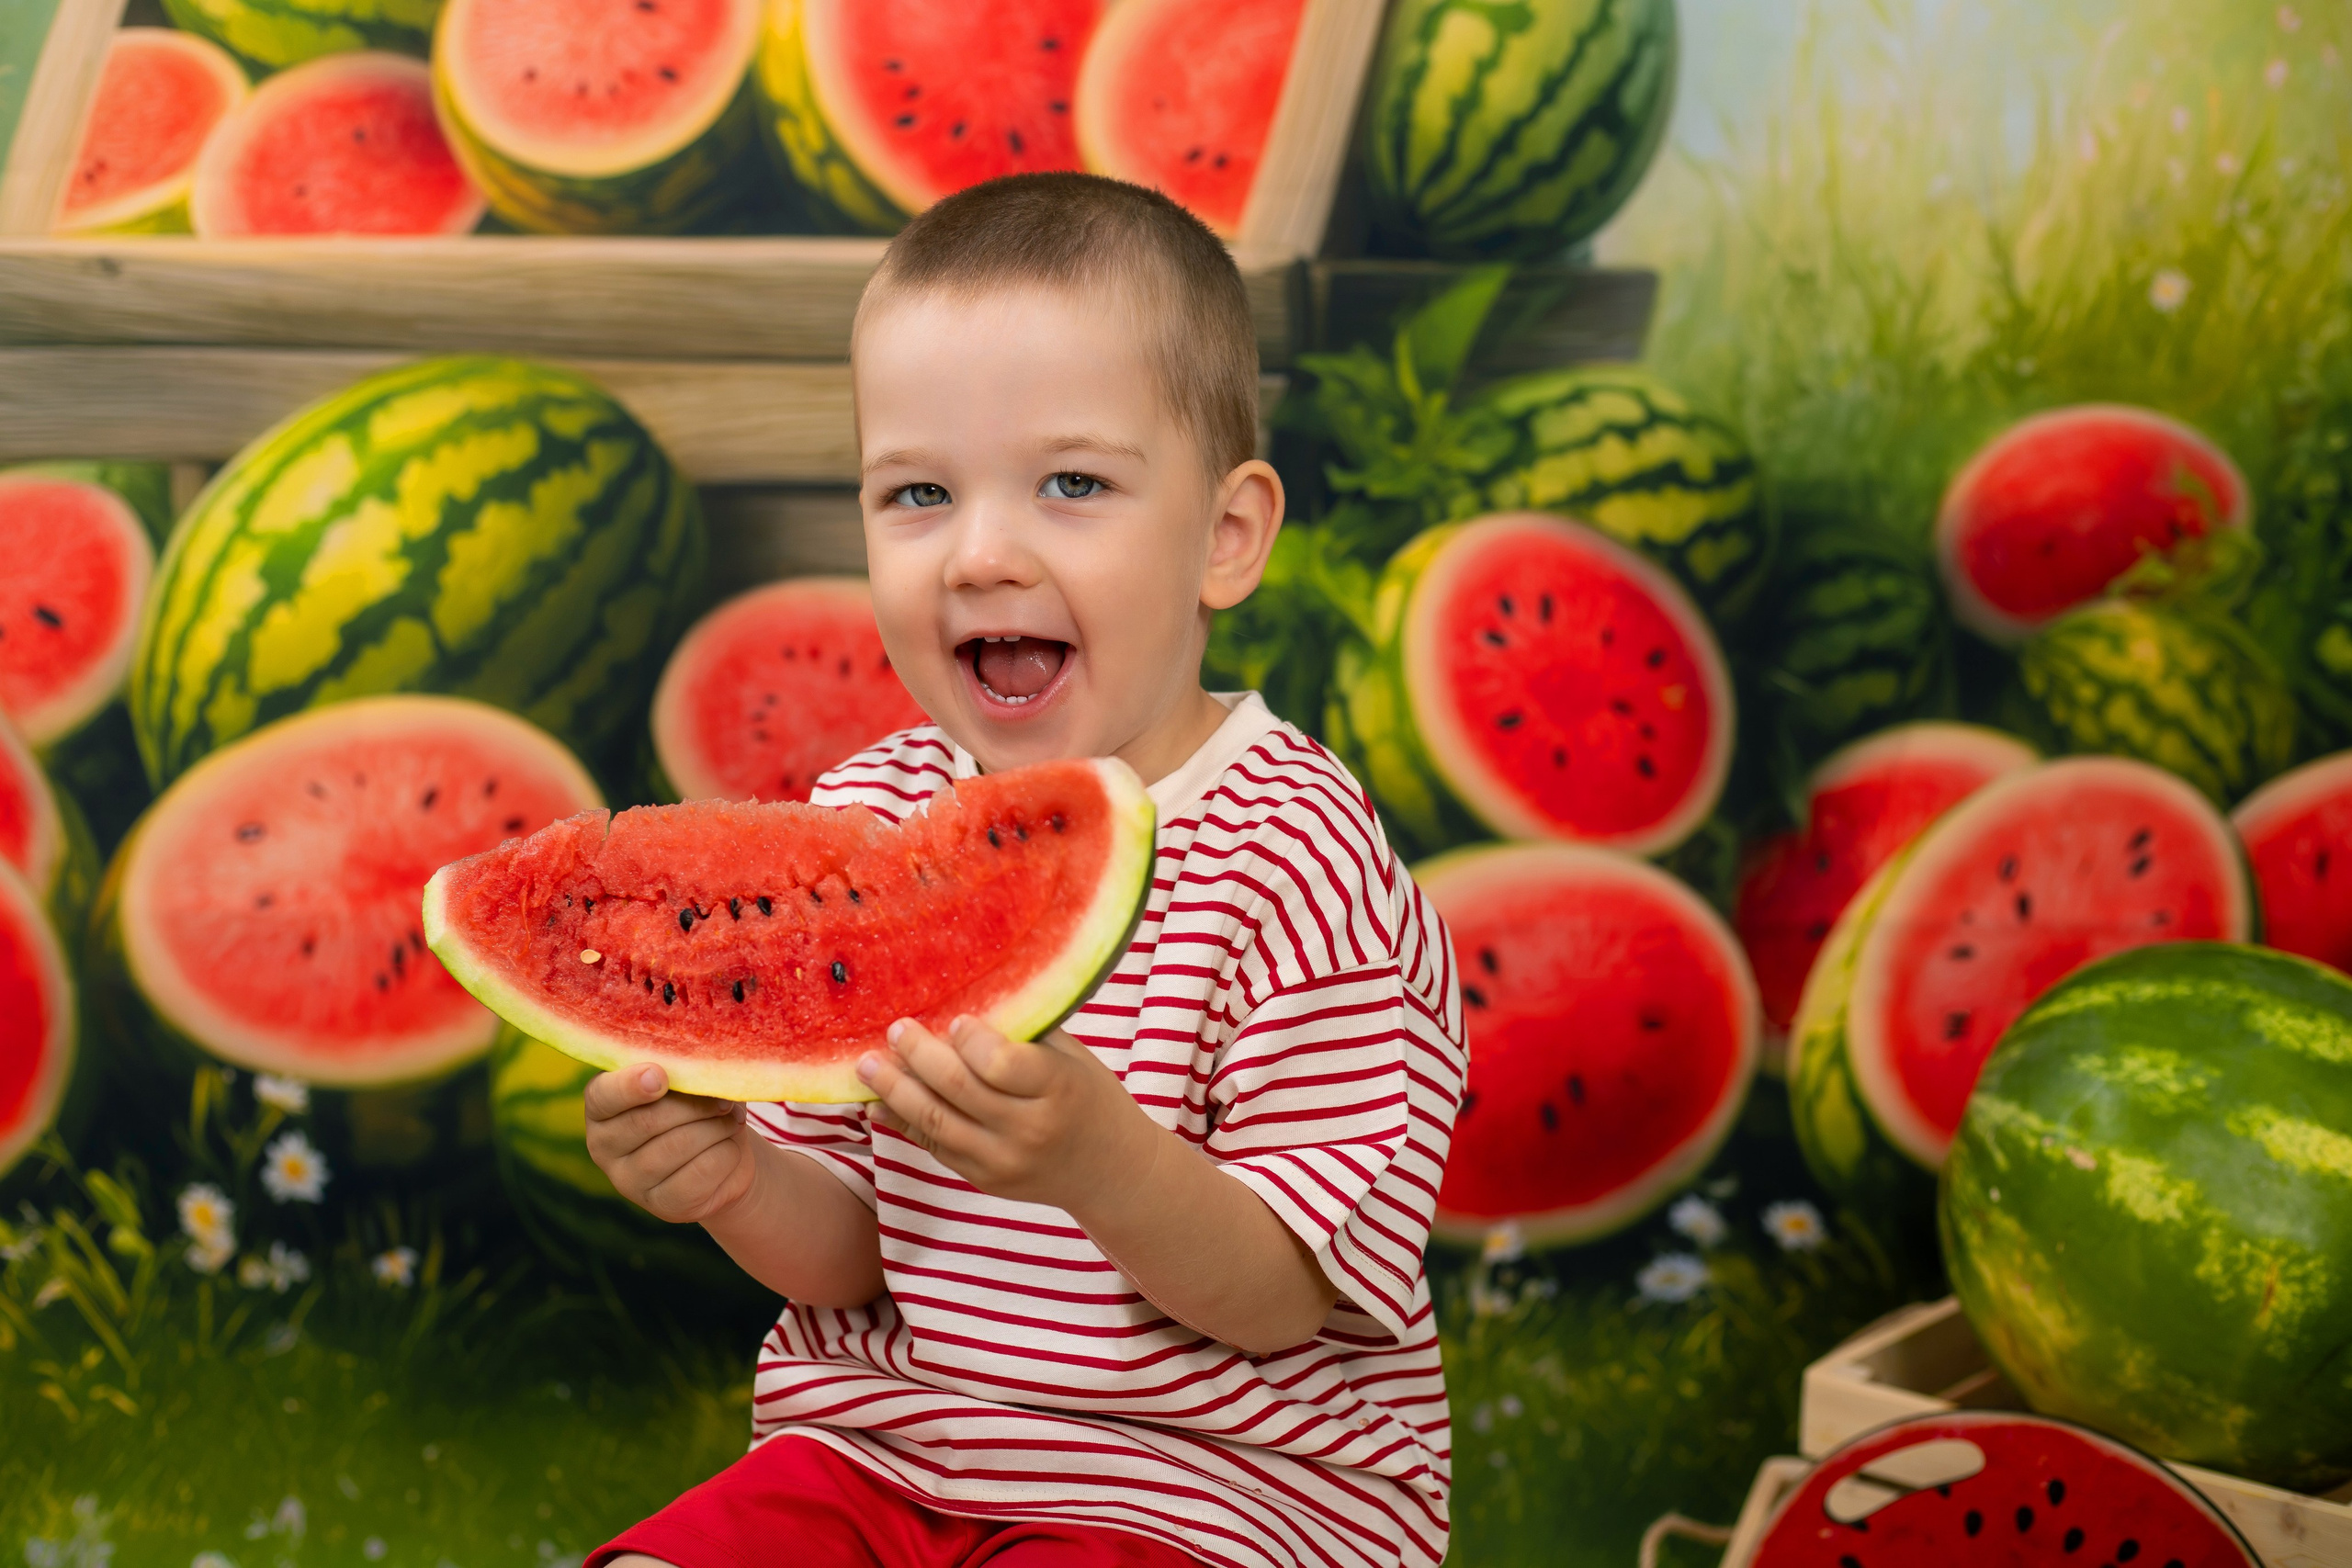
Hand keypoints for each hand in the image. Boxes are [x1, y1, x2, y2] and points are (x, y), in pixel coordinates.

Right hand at [584, 1065, 761, 1224]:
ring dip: (715, 1128)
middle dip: (694, 1105)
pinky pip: (699, 1173)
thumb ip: (685, 1072)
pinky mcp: (661, 1206)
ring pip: (676, 1146)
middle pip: (646, 1121)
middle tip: (724, 1099)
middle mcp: (604, 1146)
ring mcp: (629, 1181)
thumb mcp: (688, 1083)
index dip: (630, 1085)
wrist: (722, 1158)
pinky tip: (730, 1146)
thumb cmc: (698, 1107)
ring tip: (731, 1119)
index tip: (660, 1075)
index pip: (603, 1095)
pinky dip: (726, 1152)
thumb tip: (704, 1067)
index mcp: (601, 1107)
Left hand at [858, 1017, 1157, 1211]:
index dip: (968, 1038)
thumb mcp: (1072, 1058)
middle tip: (895, 1029)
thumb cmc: (1088, 1097)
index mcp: (1057, 1088)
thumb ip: (1022, 1035)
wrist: (1109, 1172)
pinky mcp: (984, 1179)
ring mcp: (1003, 1161)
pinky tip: (880, 1101)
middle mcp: (1029, 1129)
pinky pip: (934, 1147)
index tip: (952, 1019)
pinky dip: (903, 1121)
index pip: (998, 1063)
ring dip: (894, 1090)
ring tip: (867, 1065)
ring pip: (934, 1121)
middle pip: (957, 1088)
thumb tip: (959, 1003)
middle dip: (917, 1055)